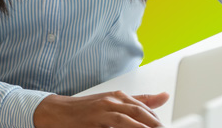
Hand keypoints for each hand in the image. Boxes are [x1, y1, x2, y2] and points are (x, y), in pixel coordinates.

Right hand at [33, 91, 168, 127]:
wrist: (56, 112)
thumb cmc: (84, 110)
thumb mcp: (111, 103)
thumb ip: (138, 101)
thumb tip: (164, 96)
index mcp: (118, 96)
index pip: (145, 108)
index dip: (156, 120)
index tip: (164, 127)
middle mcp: (112, 101)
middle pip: (140, 112)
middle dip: (155, 124)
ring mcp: (103, 110)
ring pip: (129, 118)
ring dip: (144, 126)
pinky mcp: (94, 121)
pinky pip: (116, 124)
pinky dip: (128, 127)